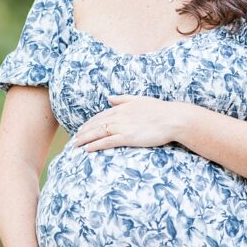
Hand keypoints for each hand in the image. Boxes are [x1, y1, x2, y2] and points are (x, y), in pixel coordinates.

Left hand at [73, 95, 191, 151]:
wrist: (173, 118)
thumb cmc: (159, 109)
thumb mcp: (139, 99)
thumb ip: (122, 98)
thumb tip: (108, 97)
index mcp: (121, 108)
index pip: (100, 116)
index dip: (89, 123)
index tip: (81, 129)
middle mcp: (118, 116)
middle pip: (96, 124)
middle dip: (83, 132)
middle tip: (74, 139)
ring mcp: (122, 127)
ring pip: (98, 133)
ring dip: (85, 139)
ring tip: (76, 144)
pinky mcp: (127, 137)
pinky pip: (107, 141)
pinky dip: (96, 144)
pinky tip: (87, 148)